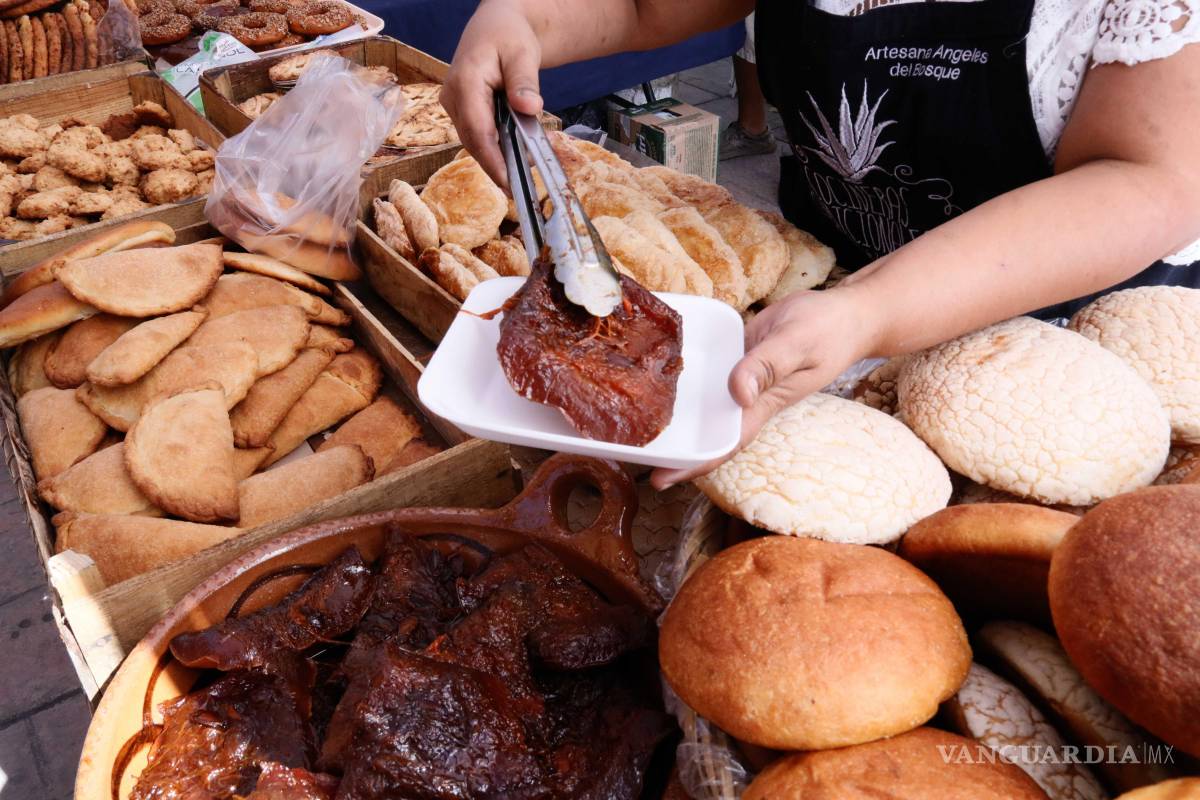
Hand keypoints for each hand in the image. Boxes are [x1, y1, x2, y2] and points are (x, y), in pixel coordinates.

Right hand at [441, 0, 543, 188]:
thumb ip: (525, 81)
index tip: (508, 182)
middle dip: (496, 167)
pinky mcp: (461, 113)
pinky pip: (477, 137)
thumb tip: (529, 108)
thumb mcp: (523, 53)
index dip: (492, 159)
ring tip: (523, 174)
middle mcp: (452, 97)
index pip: (477, 129)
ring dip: (497, 160)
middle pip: (474, 142)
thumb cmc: (508, 36)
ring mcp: (454, 106)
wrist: (494, 28)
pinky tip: (515, 158)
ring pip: (475, 143)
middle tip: (521, 189)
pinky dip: (496, 149)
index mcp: (465, 81)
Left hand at [650, 286, 880, 489]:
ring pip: (702, 404)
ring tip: (630, 422)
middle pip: (704, 431)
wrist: (844, 313)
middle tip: (627, 452)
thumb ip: (767, 365)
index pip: (722, 444)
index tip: (659, 478)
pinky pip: (707, 373)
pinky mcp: (737, 357)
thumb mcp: (798, 344)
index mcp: (761, 406)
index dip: (691, 465)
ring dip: (674, 414)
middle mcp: (746, 399)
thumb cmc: (827, 331)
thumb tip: (737, 392)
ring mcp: (740, 379)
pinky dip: (685, 377)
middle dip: (672, 446)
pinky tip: (656, 372)